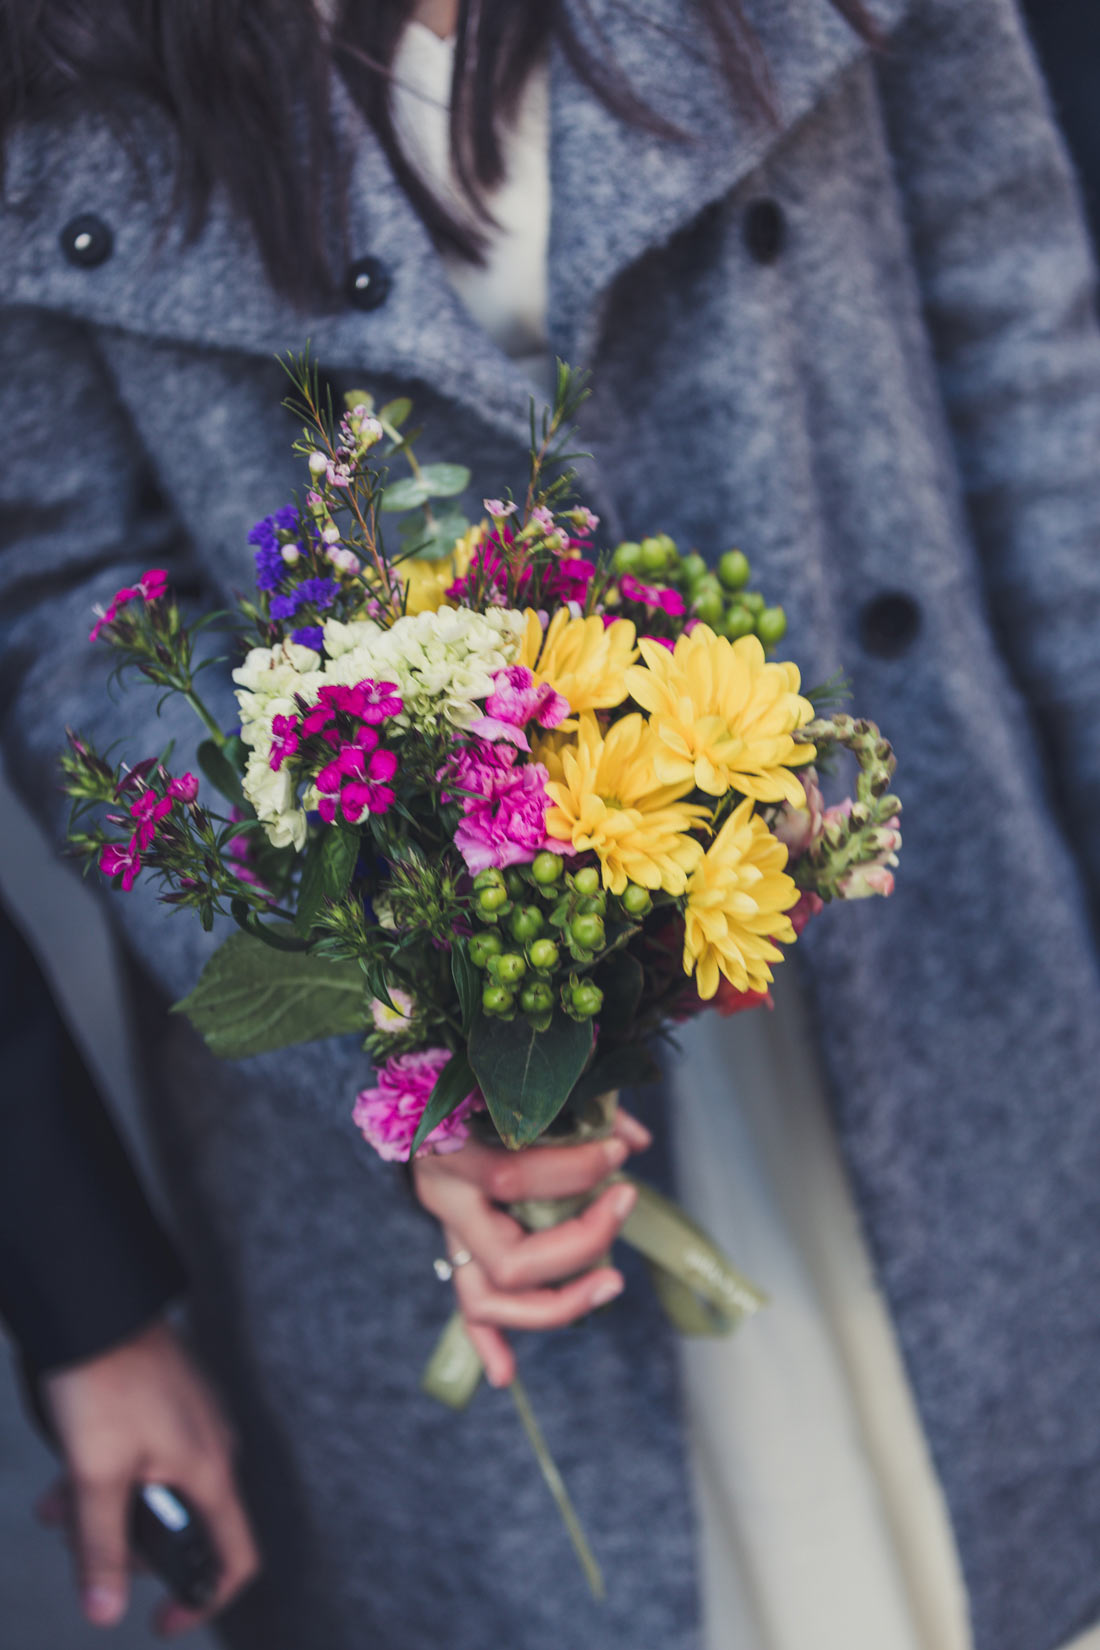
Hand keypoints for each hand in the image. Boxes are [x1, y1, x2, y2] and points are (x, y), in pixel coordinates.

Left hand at [37, 1320, 259, 1635]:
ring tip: (60, 1507)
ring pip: (159, 1489)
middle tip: (83, 1544)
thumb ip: (101, 1548)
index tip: (165, 1619)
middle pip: (185, 1526)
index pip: (236, 1555)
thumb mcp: (95, 1474)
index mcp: (209, 1469)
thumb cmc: (106, 1376)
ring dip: (108, 1510)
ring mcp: (194, 1420)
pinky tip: (69, 1470)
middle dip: (129, 1548)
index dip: (204, 1599)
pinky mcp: (172, 1402)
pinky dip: (111, 1474)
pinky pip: (151, 1456)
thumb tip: (105, 1609)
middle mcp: (213, 1445)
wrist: (100, 1306)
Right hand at [413, 1107, 651, 1387]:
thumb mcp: (517, 1082)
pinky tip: (506, 1373)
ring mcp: (447, 1232)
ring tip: (611, 1285)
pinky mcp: (455, 1250)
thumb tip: (635, 1141)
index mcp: (451, 1150)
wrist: (419, 1086)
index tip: (620, 1155)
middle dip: (581, 1243)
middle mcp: (444, 1200)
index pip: (514, 1180)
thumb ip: (577, 1106)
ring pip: (487, 1300)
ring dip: (554, 1306)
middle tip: (626, 1203)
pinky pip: (466, 1309)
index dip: (576, 1172)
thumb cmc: (476, 1076)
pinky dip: (487, 1343)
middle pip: (509, 1259)